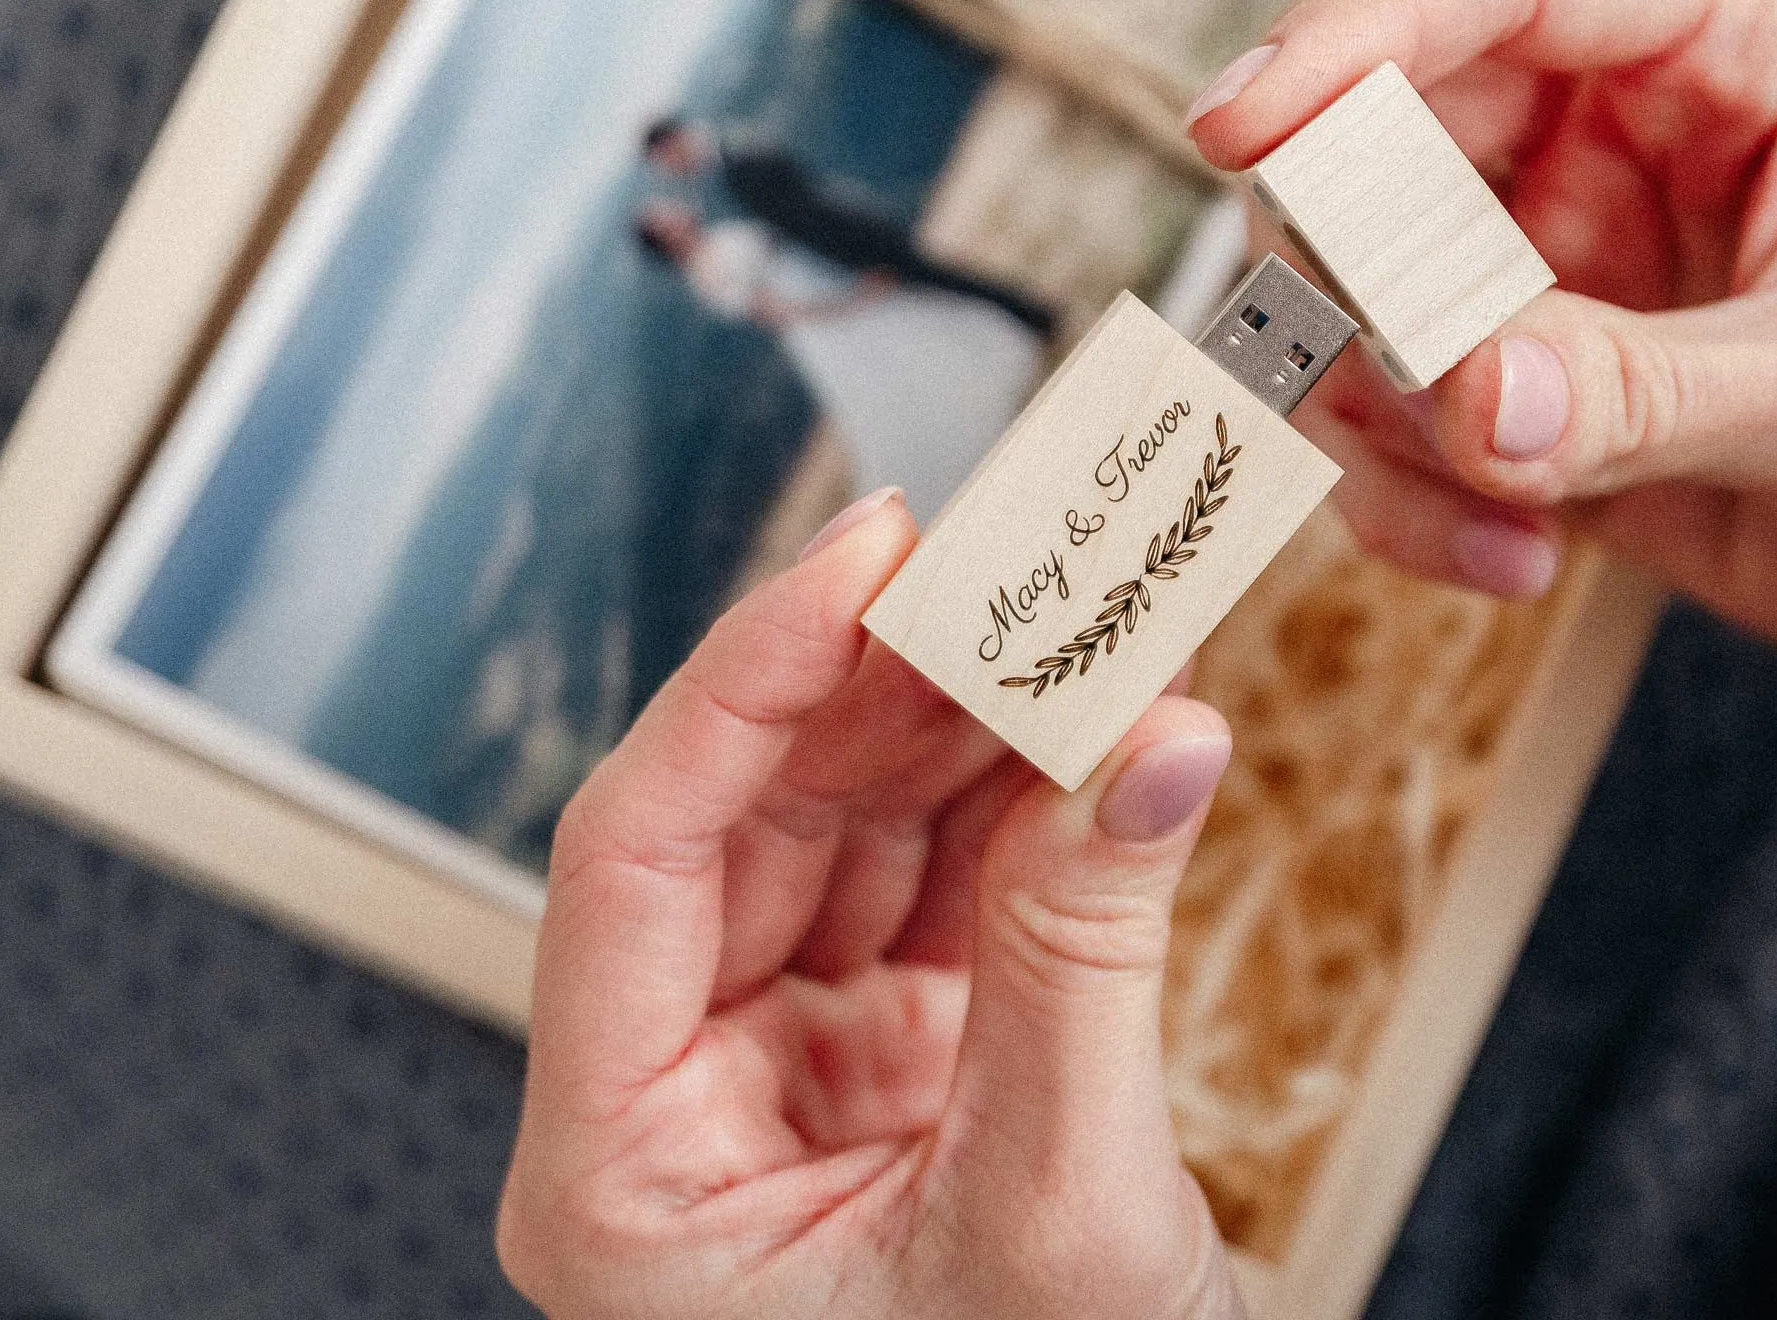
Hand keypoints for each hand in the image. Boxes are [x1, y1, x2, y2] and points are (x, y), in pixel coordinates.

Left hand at [498, 488, 1241, 1319]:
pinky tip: (1082, 713)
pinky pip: (934, 874)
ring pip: (848, 824)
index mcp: (621, 1167)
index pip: (633, 851)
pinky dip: (1015, 791)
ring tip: (1060, 608)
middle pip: (750, 813)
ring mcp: (784, 1063)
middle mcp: (679, 1094)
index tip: (866, 557)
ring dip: (959, 711)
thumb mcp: (1053, 1224)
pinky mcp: (885, 1046)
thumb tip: (1156, 738)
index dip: (745, 677)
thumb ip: (1087, 959)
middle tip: (996, 552)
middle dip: (881, 672)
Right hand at [1188, 0, 1776, 713]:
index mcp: (1729, 26)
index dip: (1350, 32)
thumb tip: (1462, 398)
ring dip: (1381, 412)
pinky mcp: (1511, 367)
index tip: (1239, 131)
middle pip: (1376, 131)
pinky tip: (1514, 556)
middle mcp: (1609, 115)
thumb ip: (1650, 391)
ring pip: (1348, 284)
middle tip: (1403, 388)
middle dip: (1356, 274)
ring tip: (1503, 507)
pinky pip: (1379, 411)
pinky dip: (1404, 496)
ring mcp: (1547, 245)